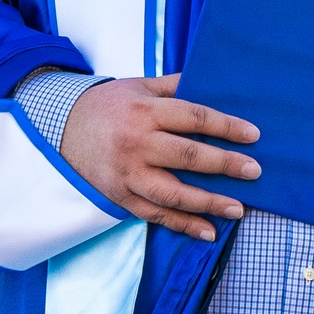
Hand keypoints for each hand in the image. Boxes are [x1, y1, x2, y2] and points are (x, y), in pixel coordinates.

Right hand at [59, 73, 261, 241]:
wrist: (60, 129)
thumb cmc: (108, 105)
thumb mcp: (139, 86)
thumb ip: (174, 86)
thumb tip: (212, 82)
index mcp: (145, 112)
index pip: (193, 118)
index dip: (225, 127)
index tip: (253, 135)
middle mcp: (137, 144)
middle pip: (187, 157)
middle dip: (224, 165)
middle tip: (254, 171)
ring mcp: (128, 174)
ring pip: (173, 193)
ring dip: (208, 203)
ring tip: (238, 208)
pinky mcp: (121, 196)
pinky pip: (155, 215)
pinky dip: (182, 225)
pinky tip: (207, 230)